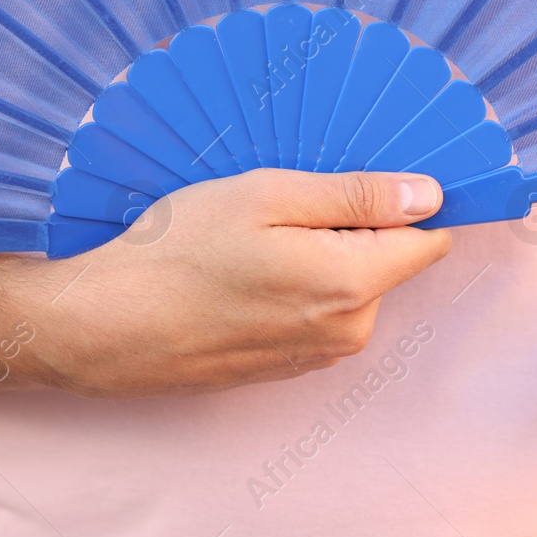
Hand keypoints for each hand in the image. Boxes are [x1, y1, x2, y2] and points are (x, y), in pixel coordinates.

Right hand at [0, 168, 450, 398]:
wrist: (106, 325)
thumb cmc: (179, 251)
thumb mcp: (267, 198)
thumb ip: (356, 198)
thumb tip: (430, 195)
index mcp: (352, 285)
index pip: (430, 239)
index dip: (412, 200)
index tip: (375, 171)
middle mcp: (348, 330)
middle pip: (388, 260)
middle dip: (355, 224)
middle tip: (287, 197)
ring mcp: (316, 354)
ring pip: (351, 284)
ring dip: (321, 252)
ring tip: (256, 232)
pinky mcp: (286, 365)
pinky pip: (317, 310)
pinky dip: (296, 282)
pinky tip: (244, 266)